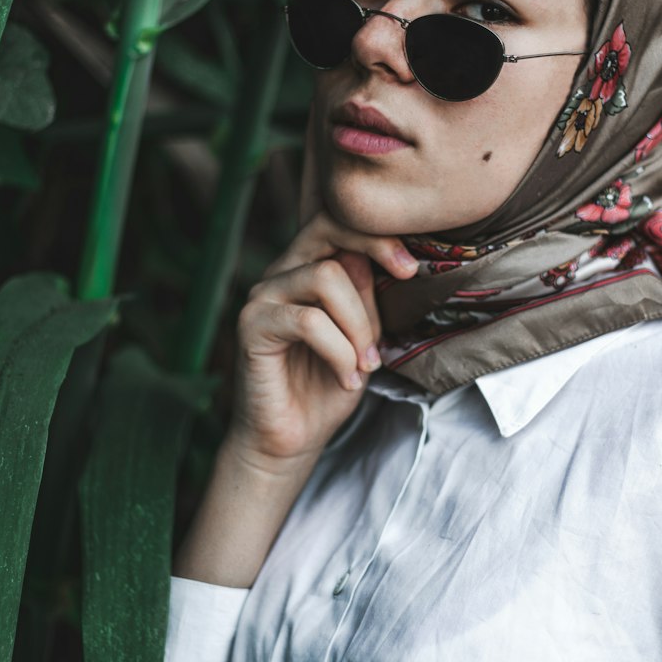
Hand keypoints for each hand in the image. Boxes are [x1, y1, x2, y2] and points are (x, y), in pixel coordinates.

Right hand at [226, 209, 417, 467]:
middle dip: (375, 251)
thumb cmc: (328, 387)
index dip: (377, 232)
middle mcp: (282, 273)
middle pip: (329, 230)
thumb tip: (381, 257)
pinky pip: (309, 321)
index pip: (337, 221)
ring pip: (326, 277)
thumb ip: (367, 296)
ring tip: (366, 363)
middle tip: (406, 280)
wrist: (291, 440)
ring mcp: (263, 296)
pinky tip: (346, 378)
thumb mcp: (364, 337)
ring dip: (360, 324)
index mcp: (308, 268)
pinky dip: (339, 351)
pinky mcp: (251, 325)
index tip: (410, 268)